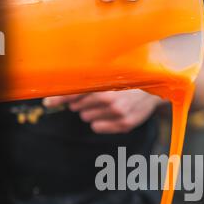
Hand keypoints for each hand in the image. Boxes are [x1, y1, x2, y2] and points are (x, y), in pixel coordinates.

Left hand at [43, 90, 160, 133]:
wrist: (155, 88)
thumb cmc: (128, 81)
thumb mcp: (110, 76)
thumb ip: (87, 84)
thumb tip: (63, 96)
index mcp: (104, 84)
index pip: (74, 93)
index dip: (59, 98)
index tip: (48, 102)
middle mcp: (109, 99)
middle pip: (78, 107)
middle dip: (80, 103)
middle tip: (95, 97)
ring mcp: (117, 113)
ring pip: (87, 118)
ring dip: (91, 112)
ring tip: (105, 105)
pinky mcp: (124, 124)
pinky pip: (98, 127)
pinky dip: (99, 123)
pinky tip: (109, 115)